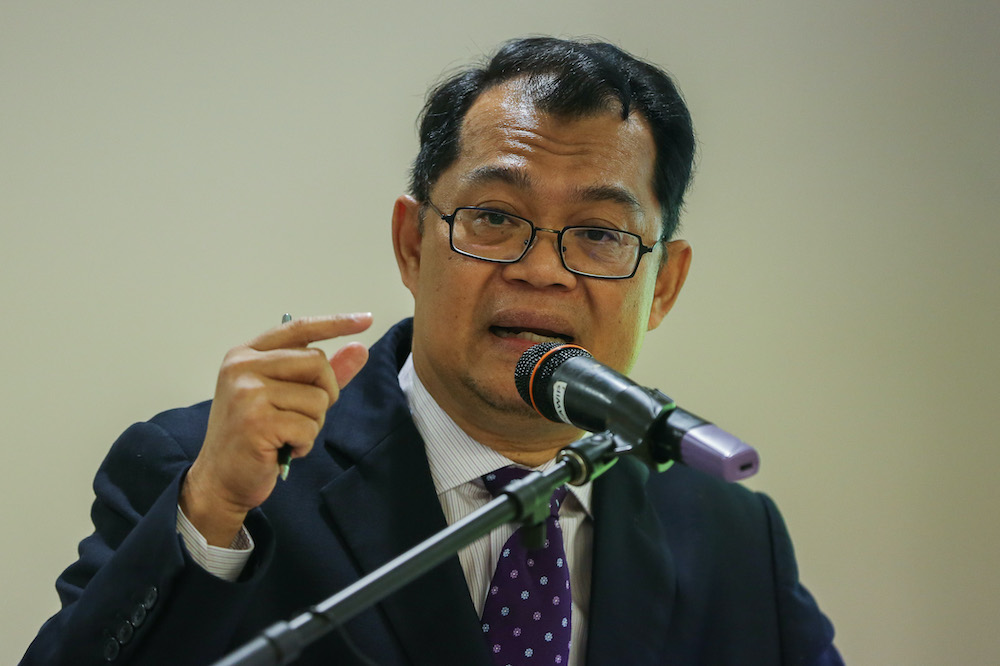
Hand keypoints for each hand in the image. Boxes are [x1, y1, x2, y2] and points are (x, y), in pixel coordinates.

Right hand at [180, 313, 371, 545]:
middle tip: (303, 417)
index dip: (335, 323)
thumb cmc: (254, 437)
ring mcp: (247, 393)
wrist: (220, 480)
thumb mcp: (286, 397)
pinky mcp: (256, 422)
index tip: (366, 319)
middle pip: (317, 362)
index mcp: (246, 354)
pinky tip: (283, 450)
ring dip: (313, 425)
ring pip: (317, 399)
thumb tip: (360, 348)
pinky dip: (304, 444)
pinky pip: (308, 427)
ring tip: (286, 436)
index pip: (298, 328)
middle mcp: (242, 366)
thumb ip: (322, 373)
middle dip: (325, 393)